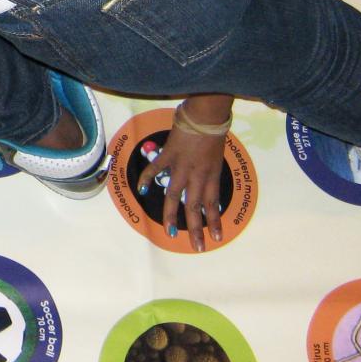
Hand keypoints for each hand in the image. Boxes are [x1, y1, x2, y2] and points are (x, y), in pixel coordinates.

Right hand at [137, 120, 226, 252]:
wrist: (206, 115)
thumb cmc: (215, 131)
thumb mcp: (218, 155)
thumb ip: (211, 171)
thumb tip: (207, 188)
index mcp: (211, 175)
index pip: (212, 204)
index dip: (213, 221)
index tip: (215, 237)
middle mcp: (197, 175)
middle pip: (195, 206)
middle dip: (196, 228)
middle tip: (197, 246)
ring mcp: (181, 166)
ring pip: (175, 196)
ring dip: (172, 215)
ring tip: (170, 232)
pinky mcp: (168, 155)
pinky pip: (156, 169)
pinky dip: (148, 178)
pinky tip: (142, 190)